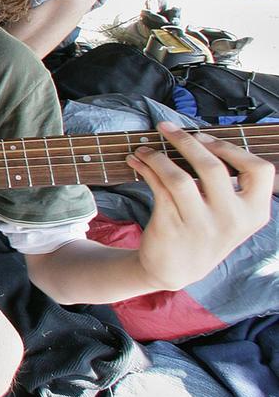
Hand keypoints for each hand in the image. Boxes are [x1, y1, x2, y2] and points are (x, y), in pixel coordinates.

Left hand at [127, 122, 274, 291]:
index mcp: (254, 212)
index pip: (260, 170)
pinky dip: (145, 169)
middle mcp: (232, 219)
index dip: (232, 148)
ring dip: (157, 156)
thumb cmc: (203, 231)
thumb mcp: (231, 215)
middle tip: (166, 128)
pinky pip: (158, 188)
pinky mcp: (173, 227)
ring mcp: (202, 225)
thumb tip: (200, 139)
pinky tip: (136, 162)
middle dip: (185, 141)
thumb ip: (229, 186)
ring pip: (179, 177)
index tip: (204, 137)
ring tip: (144, 148)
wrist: (175, 269)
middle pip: (212, 167)